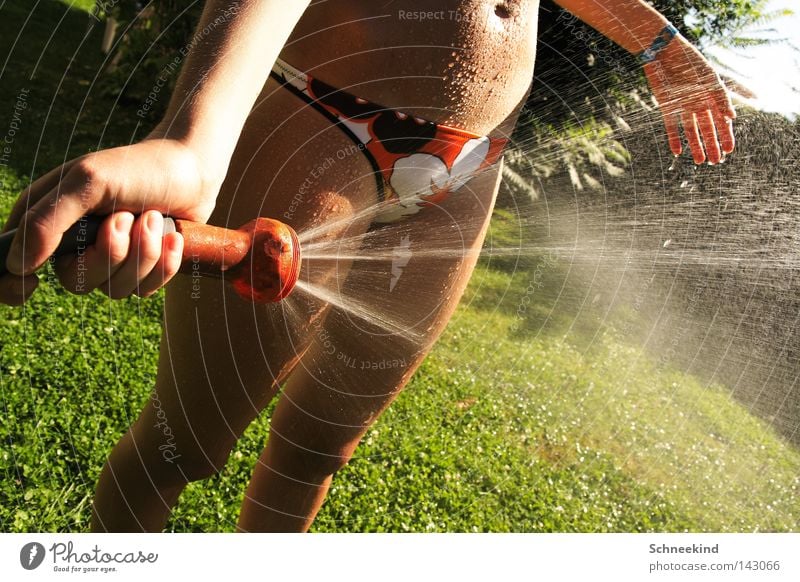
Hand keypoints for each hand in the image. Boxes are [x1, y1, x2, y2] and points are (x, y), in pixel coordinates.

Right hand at [0, 138, 219, 304]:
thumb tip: (17, 264)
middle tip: (126, 217)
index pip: (13, 265)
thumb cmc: (136, 168)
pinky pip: (146, 289)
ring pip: (116, 289)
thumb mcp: (87, 182)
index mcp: (47, 220)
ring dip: (143, 252)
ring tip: (154, 218)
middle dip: (110, 252)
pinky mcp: (142, 269)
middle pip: (77, 283)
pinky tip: (172, 236)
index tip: (32, 284)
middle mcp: (75, 245)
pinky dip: (164, 263)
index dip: (13, 285)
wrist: (192, 171)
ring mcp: (110, 260)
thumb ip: (48, 220)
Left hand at [644, 36, 735, 164]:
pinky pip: (671, 127)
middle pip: (708, 129)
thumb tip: (732, 118)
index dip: (726, 136)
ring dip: (696, 146)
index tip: (729, 151)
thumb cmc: (690, 62)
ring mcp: (682, 107)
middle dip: (713, 145)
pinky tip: (678, 152)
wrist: (663, 54)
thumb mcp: (710, 79)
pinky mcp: (667, 107)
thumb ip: (721, 97)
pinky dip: (674, 139)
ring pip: (691, 131)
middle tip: (716, 162)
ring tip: (701, 161)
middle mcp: (698, 103)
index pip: (722, 120)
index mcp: (712, 96)